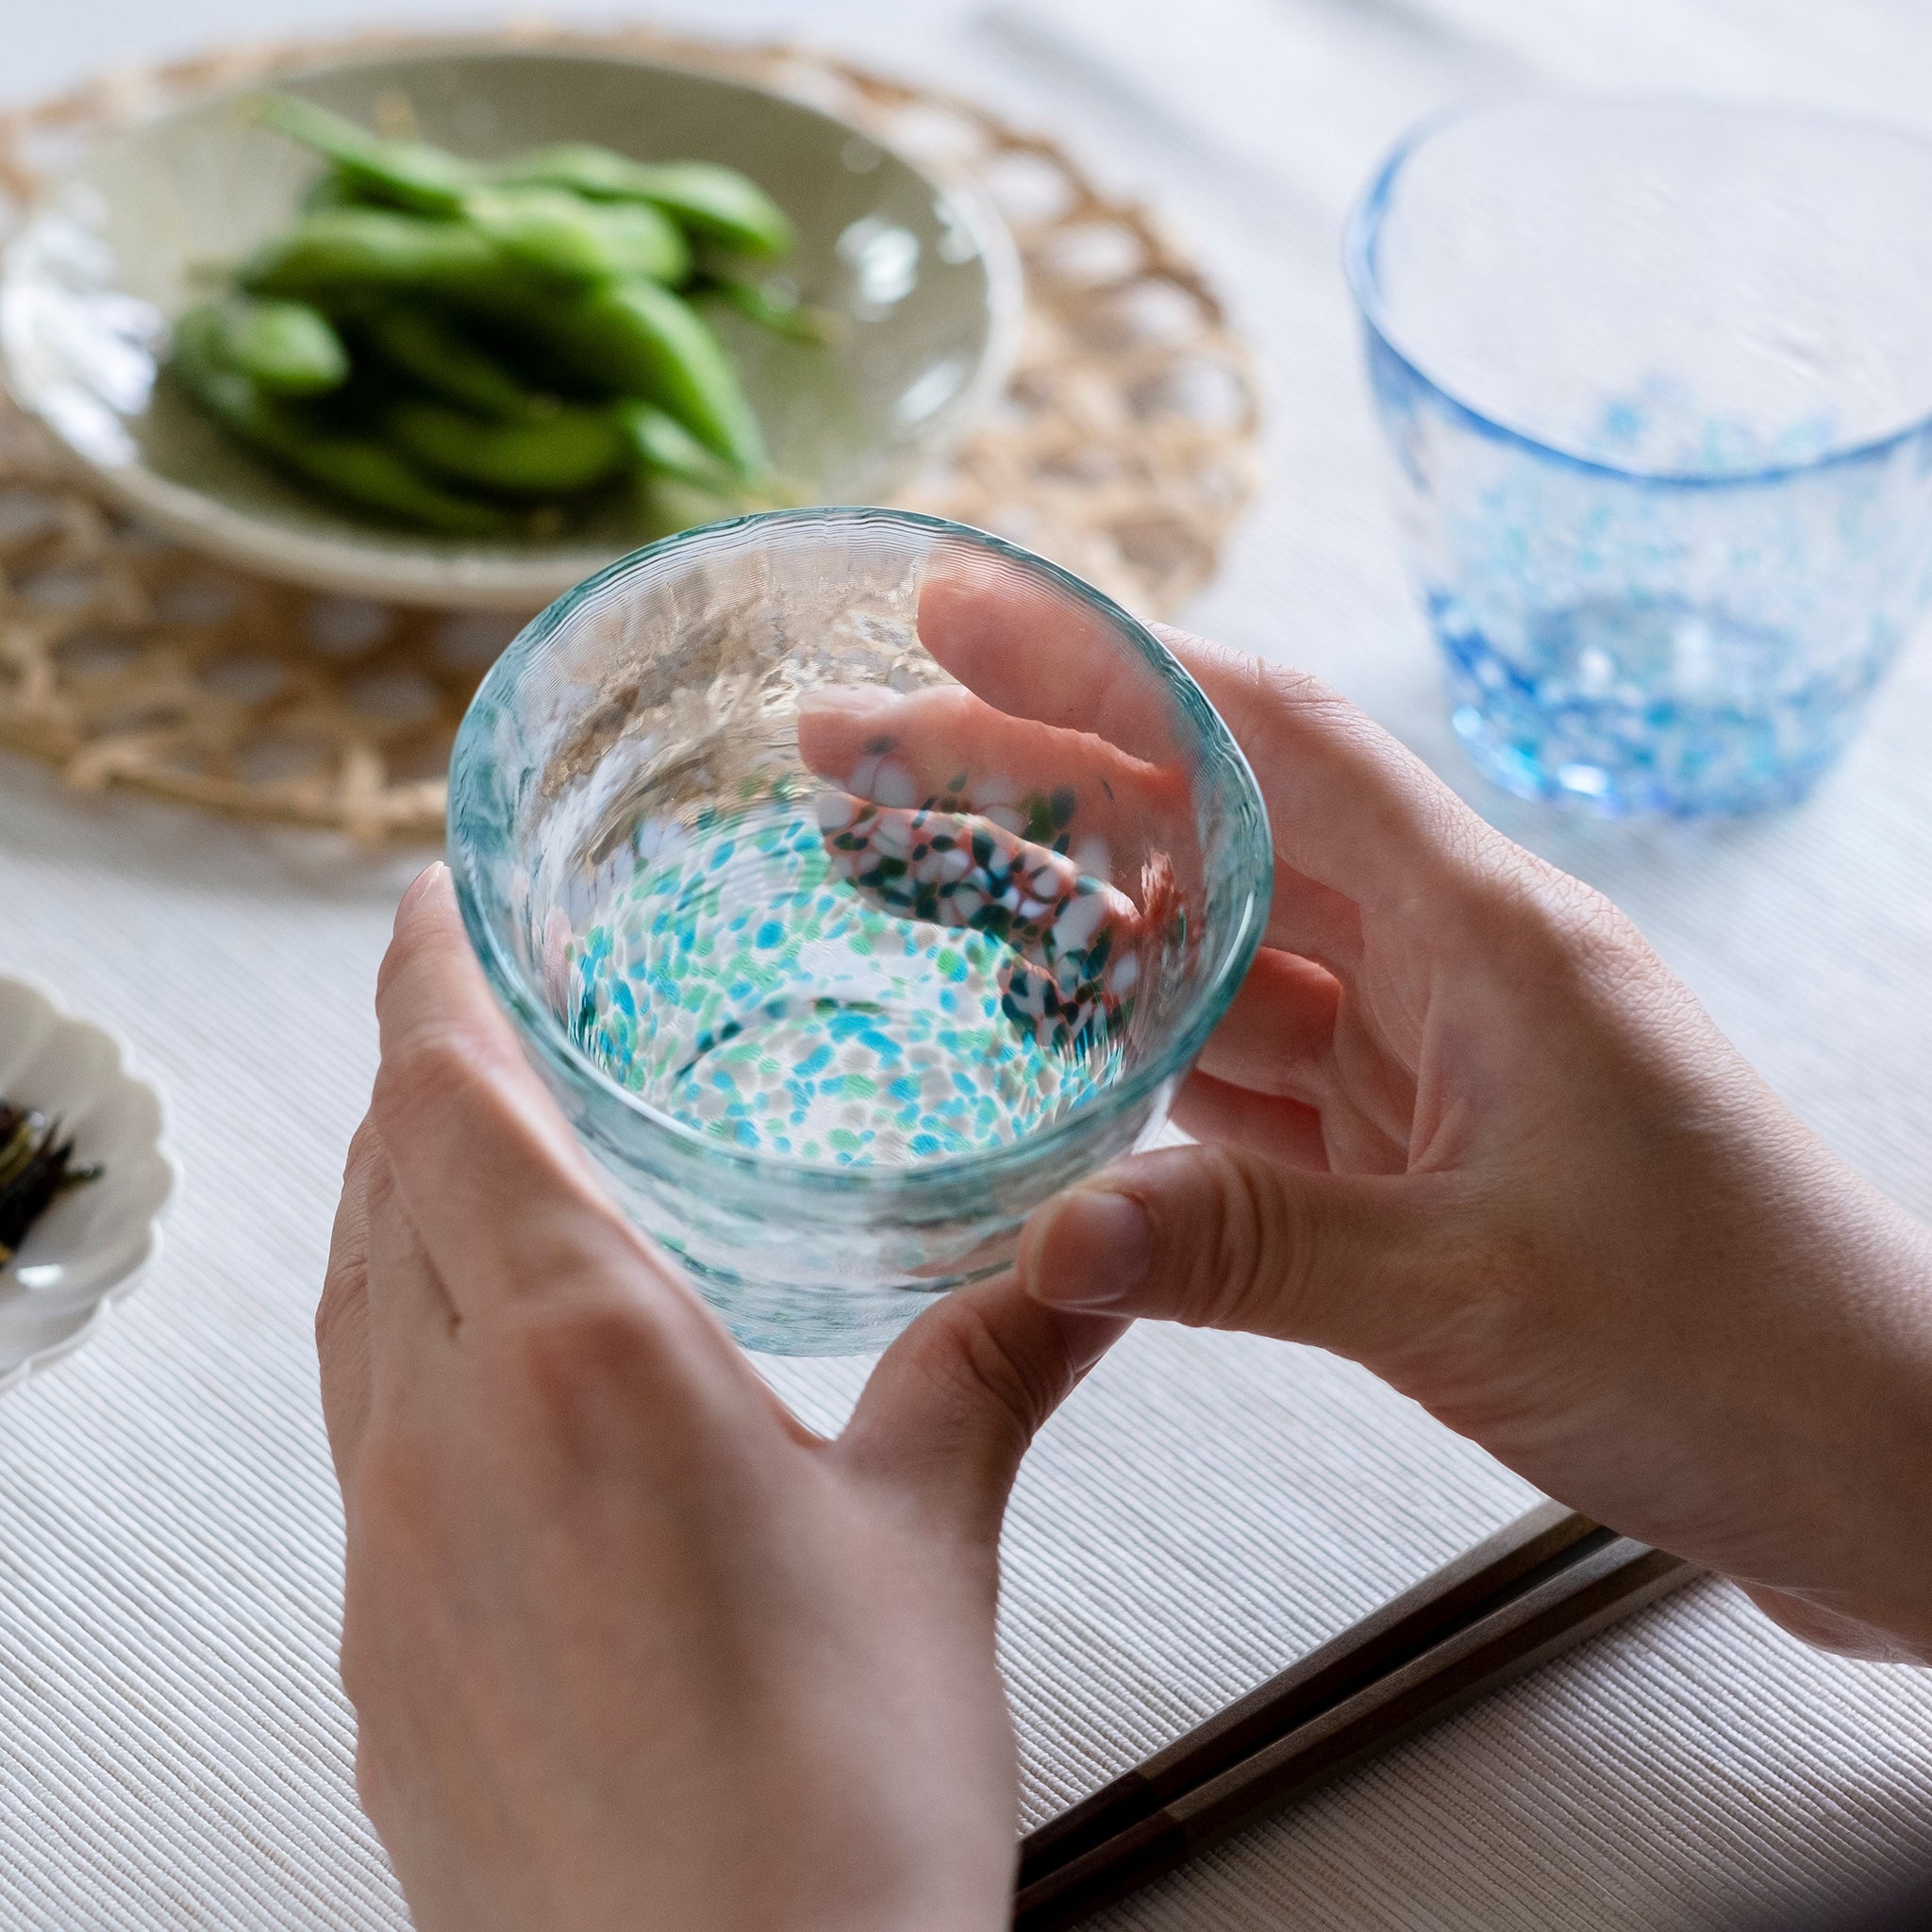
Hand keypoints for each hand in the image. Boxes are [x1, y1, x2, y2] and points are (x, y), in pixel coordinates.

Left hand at [317, 866, 1118, 1931]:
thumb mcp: (929, 1539)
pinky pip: (362, 1439)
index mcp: (580, 1365)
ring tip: (463, 1168)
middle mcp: (449, 1441)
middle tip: (468, 1017)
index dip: (425, 983)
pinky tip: (484, 1387)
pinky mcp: (385, 1659)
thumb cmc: (828, 1811)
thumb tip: (1075, 1264)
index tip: (423, 903)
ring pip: (353, 1313)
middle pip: (382, 1190)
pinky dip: (398, 1350)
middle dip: (418, 1081)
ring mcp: (394, 1558)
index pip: (448, 1105)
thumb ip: (986, 1368)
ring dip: (396, 1209)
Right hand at [893, 574, 1931, 1661]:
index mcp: (1485, 929)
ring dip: (1069, 918)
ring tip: (910, 883)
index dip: (1103, 662)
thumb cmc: (1743, 1346)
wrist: (1886, 1466)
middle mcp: (1450, 965)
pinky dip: (1142, 1061)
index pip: (1265, 740)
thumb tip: (1044, 1229)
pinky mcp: (1417, 1153)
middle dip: (1028, 779)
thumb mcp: (1477, 1291)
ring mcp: (1430, 1059)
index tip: (958, 611)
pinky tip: (1046, 1051)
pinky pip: (1248, 1077)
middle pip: (1205, 830)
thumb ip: (1250, 1249)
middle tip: (857, 750)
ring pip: (1215, 952)